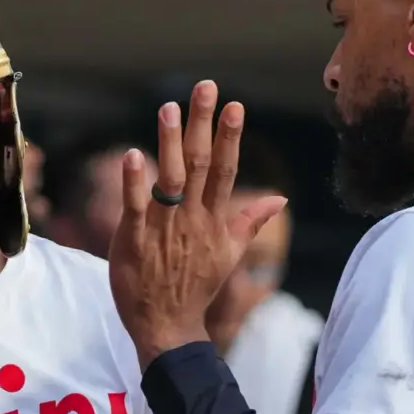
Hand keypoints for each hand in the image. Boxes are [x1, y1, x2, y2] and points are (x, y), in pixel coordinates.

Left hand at [109, 80, 286, 366]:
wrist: (168, 327)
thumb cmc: (195, 287)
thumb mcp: (229, 253)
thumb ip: (250, 220)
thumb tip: (280, 198)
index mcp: (213, 220)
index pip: (224, 170)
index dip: (230, 137)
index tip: (234, 105)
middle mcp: (191, 219)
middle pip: (198, 164)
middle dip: (202, 124)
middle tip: (204, 86)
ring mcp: (162, 229)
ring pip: (168, 179)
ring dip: (169, 142)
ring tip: (168, 107)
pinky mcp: (133, 240)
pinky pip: (135, 206)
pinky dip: (134, 182)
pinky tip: (133, 155)